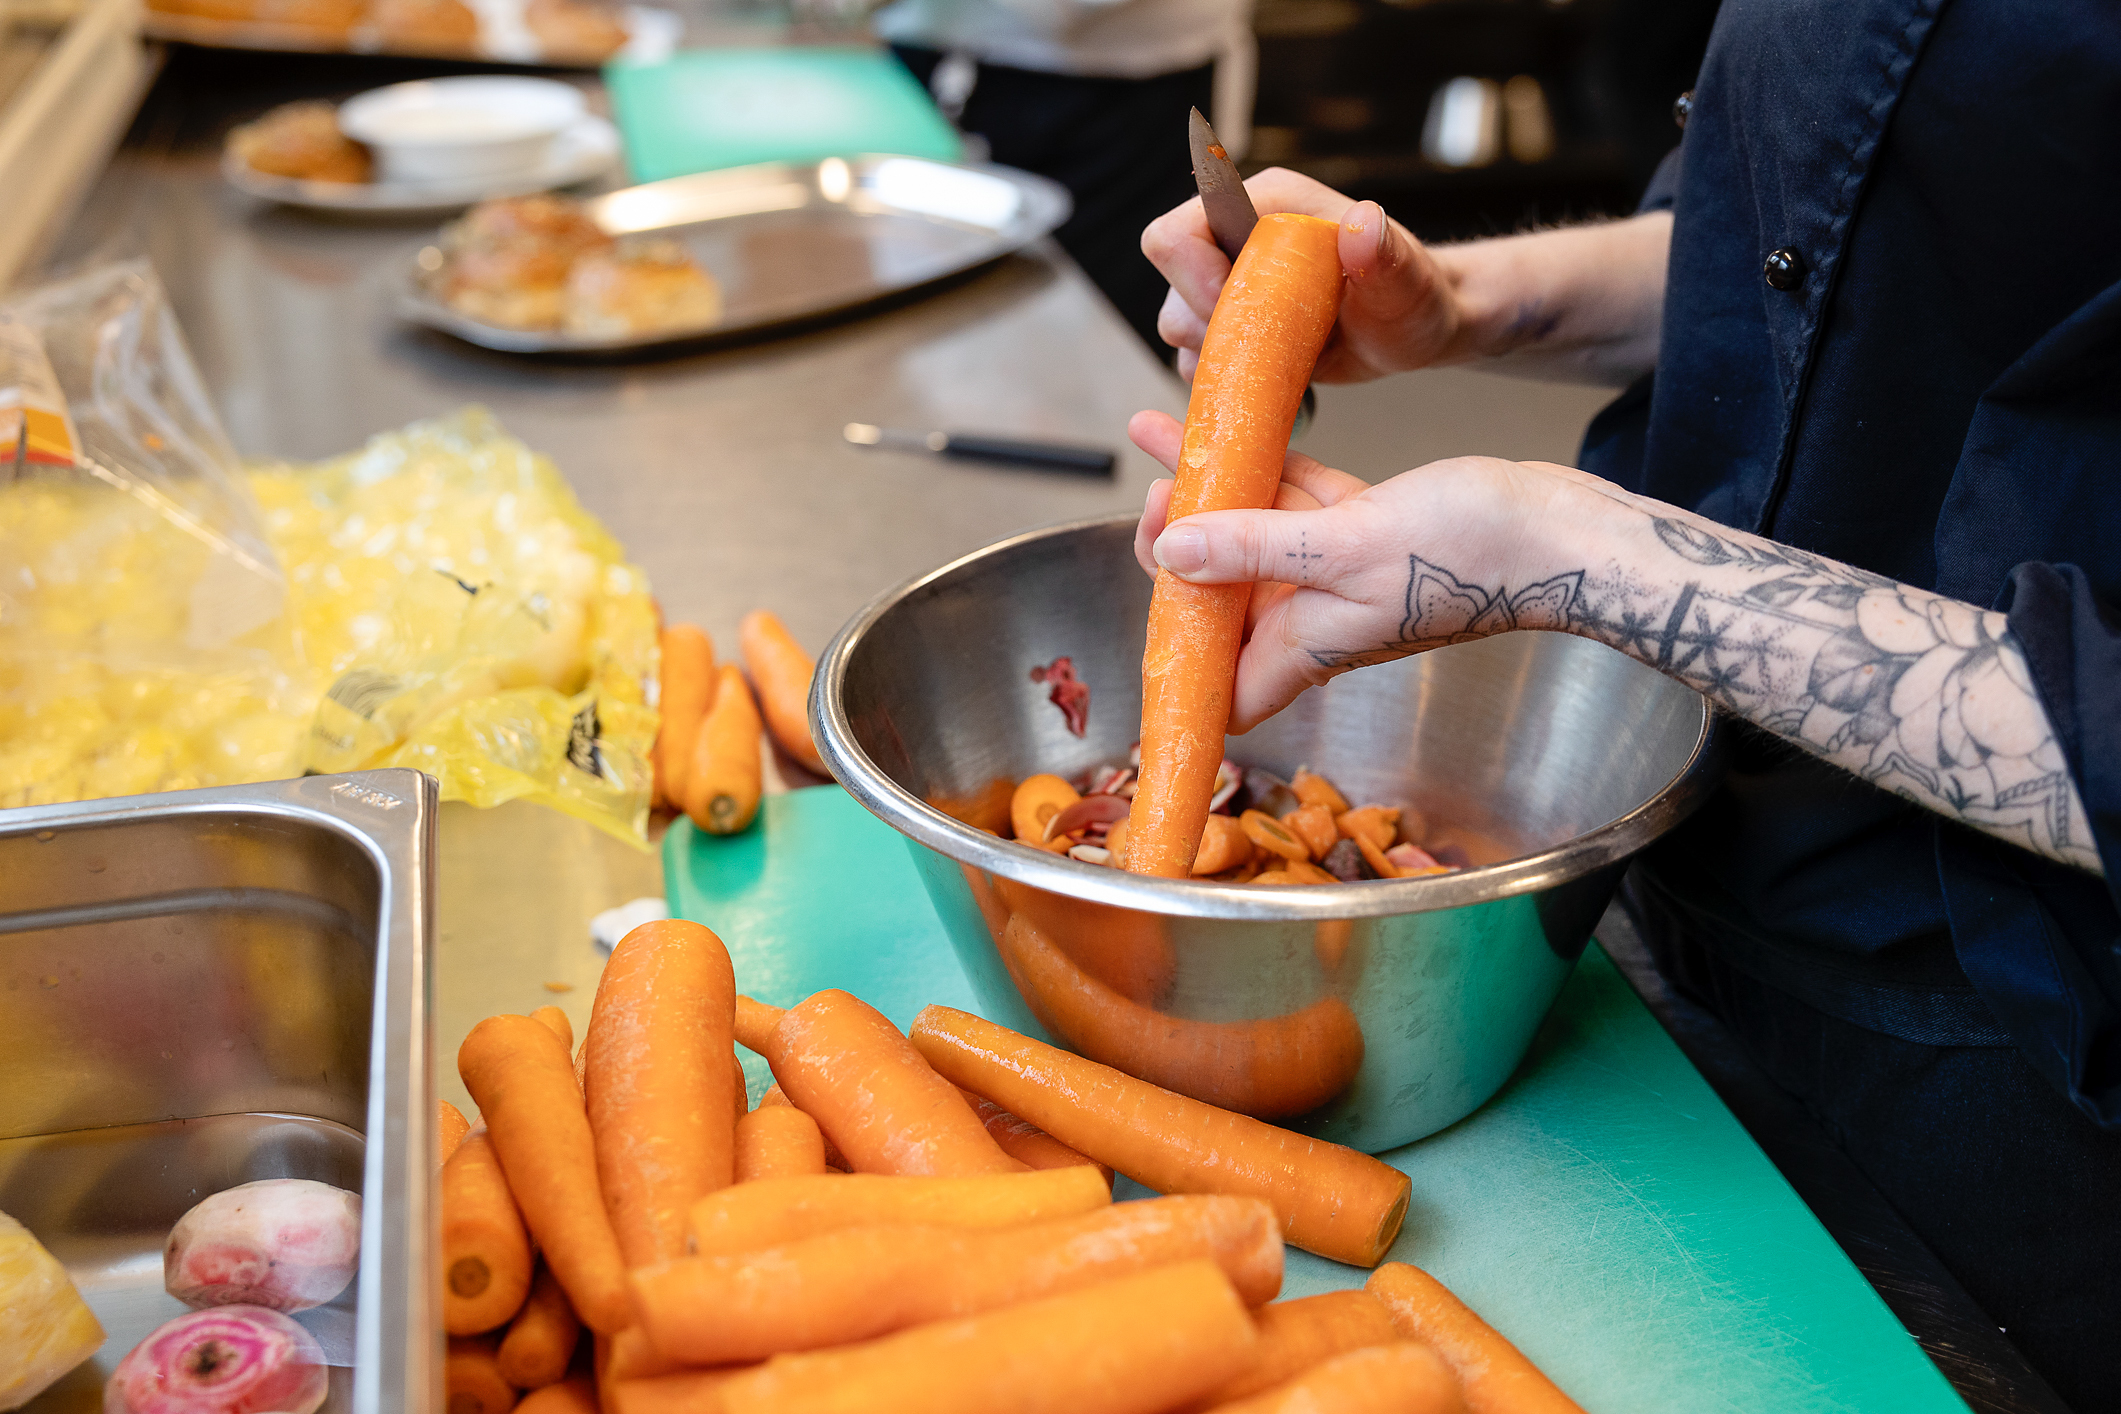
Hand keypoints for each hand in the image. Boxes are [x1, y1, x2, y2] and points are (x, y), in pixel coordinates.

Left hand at [1126, 409, 1610, 729]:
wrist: (1564, 532)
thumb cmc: (1474, 553)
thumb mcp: (1347, 545)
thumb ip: (1254, 548)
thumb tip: (1171, 551)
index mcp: (1305, 644)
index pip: (1218, 687)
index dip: (1178, 660)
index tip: (1148, 592)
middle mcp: (1315, 618)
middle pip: (1220, 598)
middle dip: (1177, 545)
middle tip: (1162, 488)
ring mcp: (1339, 575)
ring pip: (1251, 536)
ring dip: (1207, 489)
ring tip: (1161, 429)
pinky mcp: (1366, 532)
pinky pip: (1296, 503)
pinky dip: (1263, 467)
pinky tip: (1231, 423)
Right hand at [1140, 168, 1467, 384]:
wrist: (1413, 329)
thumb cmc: (1412, 295)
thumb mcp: (1405, 278)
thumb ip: (1383, 251)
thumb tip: (1362, 223)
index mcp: (1264, 206)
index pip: (1179, 233)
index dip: (1193, 278)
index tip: (1242, 311)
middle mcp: (1234, 239)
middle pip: (1171, 284)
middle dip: (1211, 325)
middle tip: (1273, 345)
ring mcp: (1229, 283)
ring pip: (1177, 325)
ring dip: (1219, 356)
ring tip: (1282, 361)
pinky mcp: (1231, 326)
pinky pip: (1196, 358)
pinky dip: (1226, 378)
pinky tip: (1275, 378)